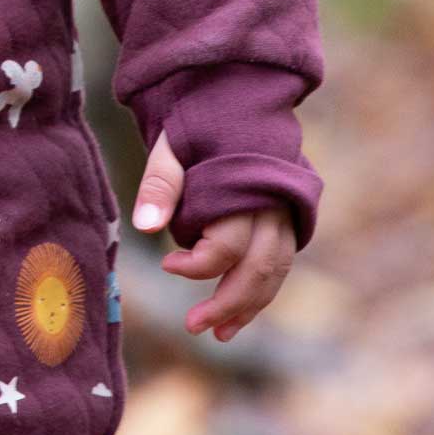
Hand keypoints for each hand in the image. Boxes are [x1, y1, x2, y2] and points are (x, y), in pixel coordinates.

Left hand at [130, 128, 295, 340]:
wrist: (234, 100)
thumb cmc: (197, 125)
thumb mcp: (170, 145)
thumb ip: (160, 184)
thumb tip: (144, 227)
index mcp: (241, 188)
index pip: (226, 245)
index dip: (196, 264)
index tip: (167, 265)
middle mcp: (271, 205)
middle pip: (258, 268)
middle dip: (227, 304)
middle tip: (194, 327)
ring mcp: (284, 214)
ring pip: (275, 272)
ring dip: (249, 307)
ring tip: (220, 334)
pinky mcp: (289, 220)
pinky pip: (280, 265)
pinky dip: (262, 292)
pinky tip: (239, 314)